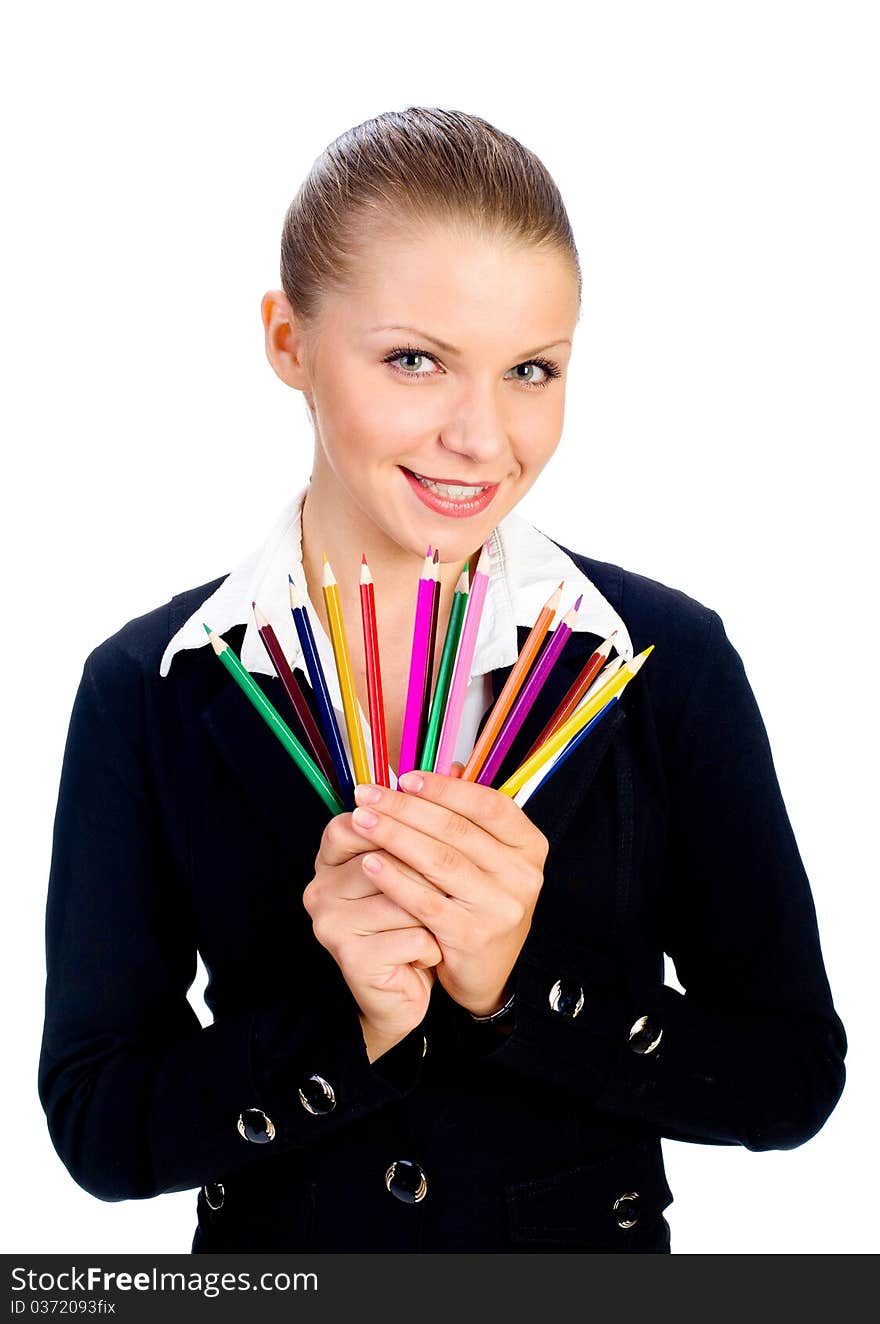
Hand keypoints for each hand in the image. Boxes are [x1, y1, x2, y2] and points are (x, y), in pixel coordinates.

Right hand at [303, 815, 442, 1060]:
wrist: (401, 994)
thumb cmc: (412, 923)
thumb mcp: (416, 868)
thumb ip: (426, 820)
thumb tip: (458, 766)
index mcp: (330, 859)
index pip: (356, 822)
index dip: (403, 824)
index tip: (442, 837)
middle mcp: (320, 888)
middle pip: (387, 857)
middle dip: (432, 872)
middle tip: (462, 883)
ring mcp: (331, 924)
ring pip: (404, 899)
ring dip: (436, 912)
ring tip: (442, 923)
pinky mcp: (352, 959)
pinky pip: (412, 936)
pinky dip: (434, 946)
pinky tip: (432, 954)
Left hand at [349, 770, 549, 1016]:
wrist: (485, 974)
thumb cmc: (480, 904)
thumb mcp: (487, 859)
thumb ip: (469, 815)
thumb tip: (448, 763)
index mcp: (529, 846)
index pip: (488, 804)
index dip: (444, 788)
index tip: (403, 777)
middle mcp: (522, 875)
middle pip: (457, 830)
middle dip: (406, 808)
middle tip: (367, 794)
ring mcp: (500, 907)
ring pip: (439, 860)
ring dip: (394, 836)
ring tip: (361, 820)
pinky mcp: (473, 935)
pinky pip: (425, 899)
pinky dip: (394, 879)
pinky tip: (368, 863)